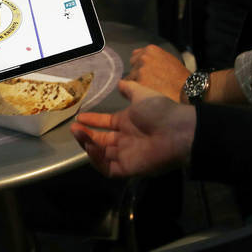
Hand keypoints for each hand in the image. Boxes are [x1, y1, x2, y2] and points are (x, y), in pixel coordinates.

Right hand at [70, 80, 195, 177]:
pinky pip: (108, 168)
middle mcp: (125, 140)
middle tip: (74, 128)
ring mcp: (126, 155)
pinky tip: (91, 147)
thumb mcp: (142, 94)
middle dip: (85, 135)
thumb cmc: (160, 111)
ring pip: (101, 155)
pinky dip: (97, 160)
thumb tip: (120, 82)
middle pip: (101, 141)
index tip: (79, 117)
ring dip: (88, 146)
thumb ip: (130, 89)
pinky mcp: (128, 168)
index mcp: (128, 123)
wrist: (177, 131)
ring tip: (78, 134)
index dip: (92, 121)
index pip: (105, 124)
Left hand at [127, 45, 189, 101]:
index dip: (140, 67)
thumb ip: (153, 58)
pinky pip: (129, 90)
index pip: (135, 57)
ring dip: (137, 85)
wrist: (188, 91)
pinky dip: (135, 94)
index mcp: (150, 50)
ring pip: (130, 79)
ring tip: (151, 90)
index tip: (147, 74)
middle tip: (151, 84)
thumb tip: (140, 60)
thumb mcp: (168, 59)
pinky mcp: (139, 84)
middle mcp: (144, 58)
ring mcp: (140, 70)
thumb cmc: (180, 78)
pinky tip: (148, 96)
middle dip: (137, 75)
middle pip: (132, 68)